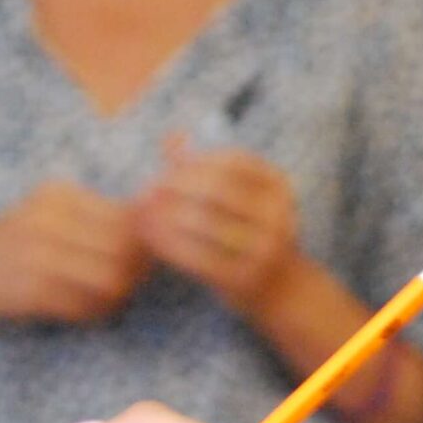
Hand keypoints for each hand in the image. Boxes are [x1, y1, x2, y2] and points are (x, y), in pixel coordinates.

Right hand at [0, 179, 148, 325]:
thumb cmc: (17, 247)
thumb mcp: (50, 216)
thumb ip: (98, 219)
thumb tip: (158, 230)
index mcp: (58, 195)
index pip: (127, 218)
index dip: (143, 244)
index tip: (137, 260)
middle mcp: (49, 219)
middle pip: (124, 249)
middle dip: (135, 272)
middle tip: (127, 285)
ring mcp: (38, 254)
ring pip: (111, 280)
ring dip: (117, 296)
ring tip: (107, 300)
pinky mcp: (31, 290)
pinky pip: (85, 306)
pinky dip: (94, 312)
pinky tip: (86, 311)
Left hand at [134, 136, 302, 317]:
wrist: (278, 286)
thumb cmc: (248, 231)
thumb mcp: (238, 197)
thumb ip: (204, 168)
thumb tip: (171, 136)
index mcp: (280, 187)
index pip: (232, 161)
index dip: (194, 162)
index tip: (164, 170)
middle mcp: (279, 215)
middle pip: (217, 189)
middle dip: (176, 186)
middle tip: (146, 190)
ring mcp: (265, 249)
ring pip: (204, 223)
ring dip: (166, 216)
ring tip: (142, 212)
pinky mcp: (245, 278)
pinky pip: (197, 256)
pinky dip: (169, 245)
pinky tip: (150, 239)